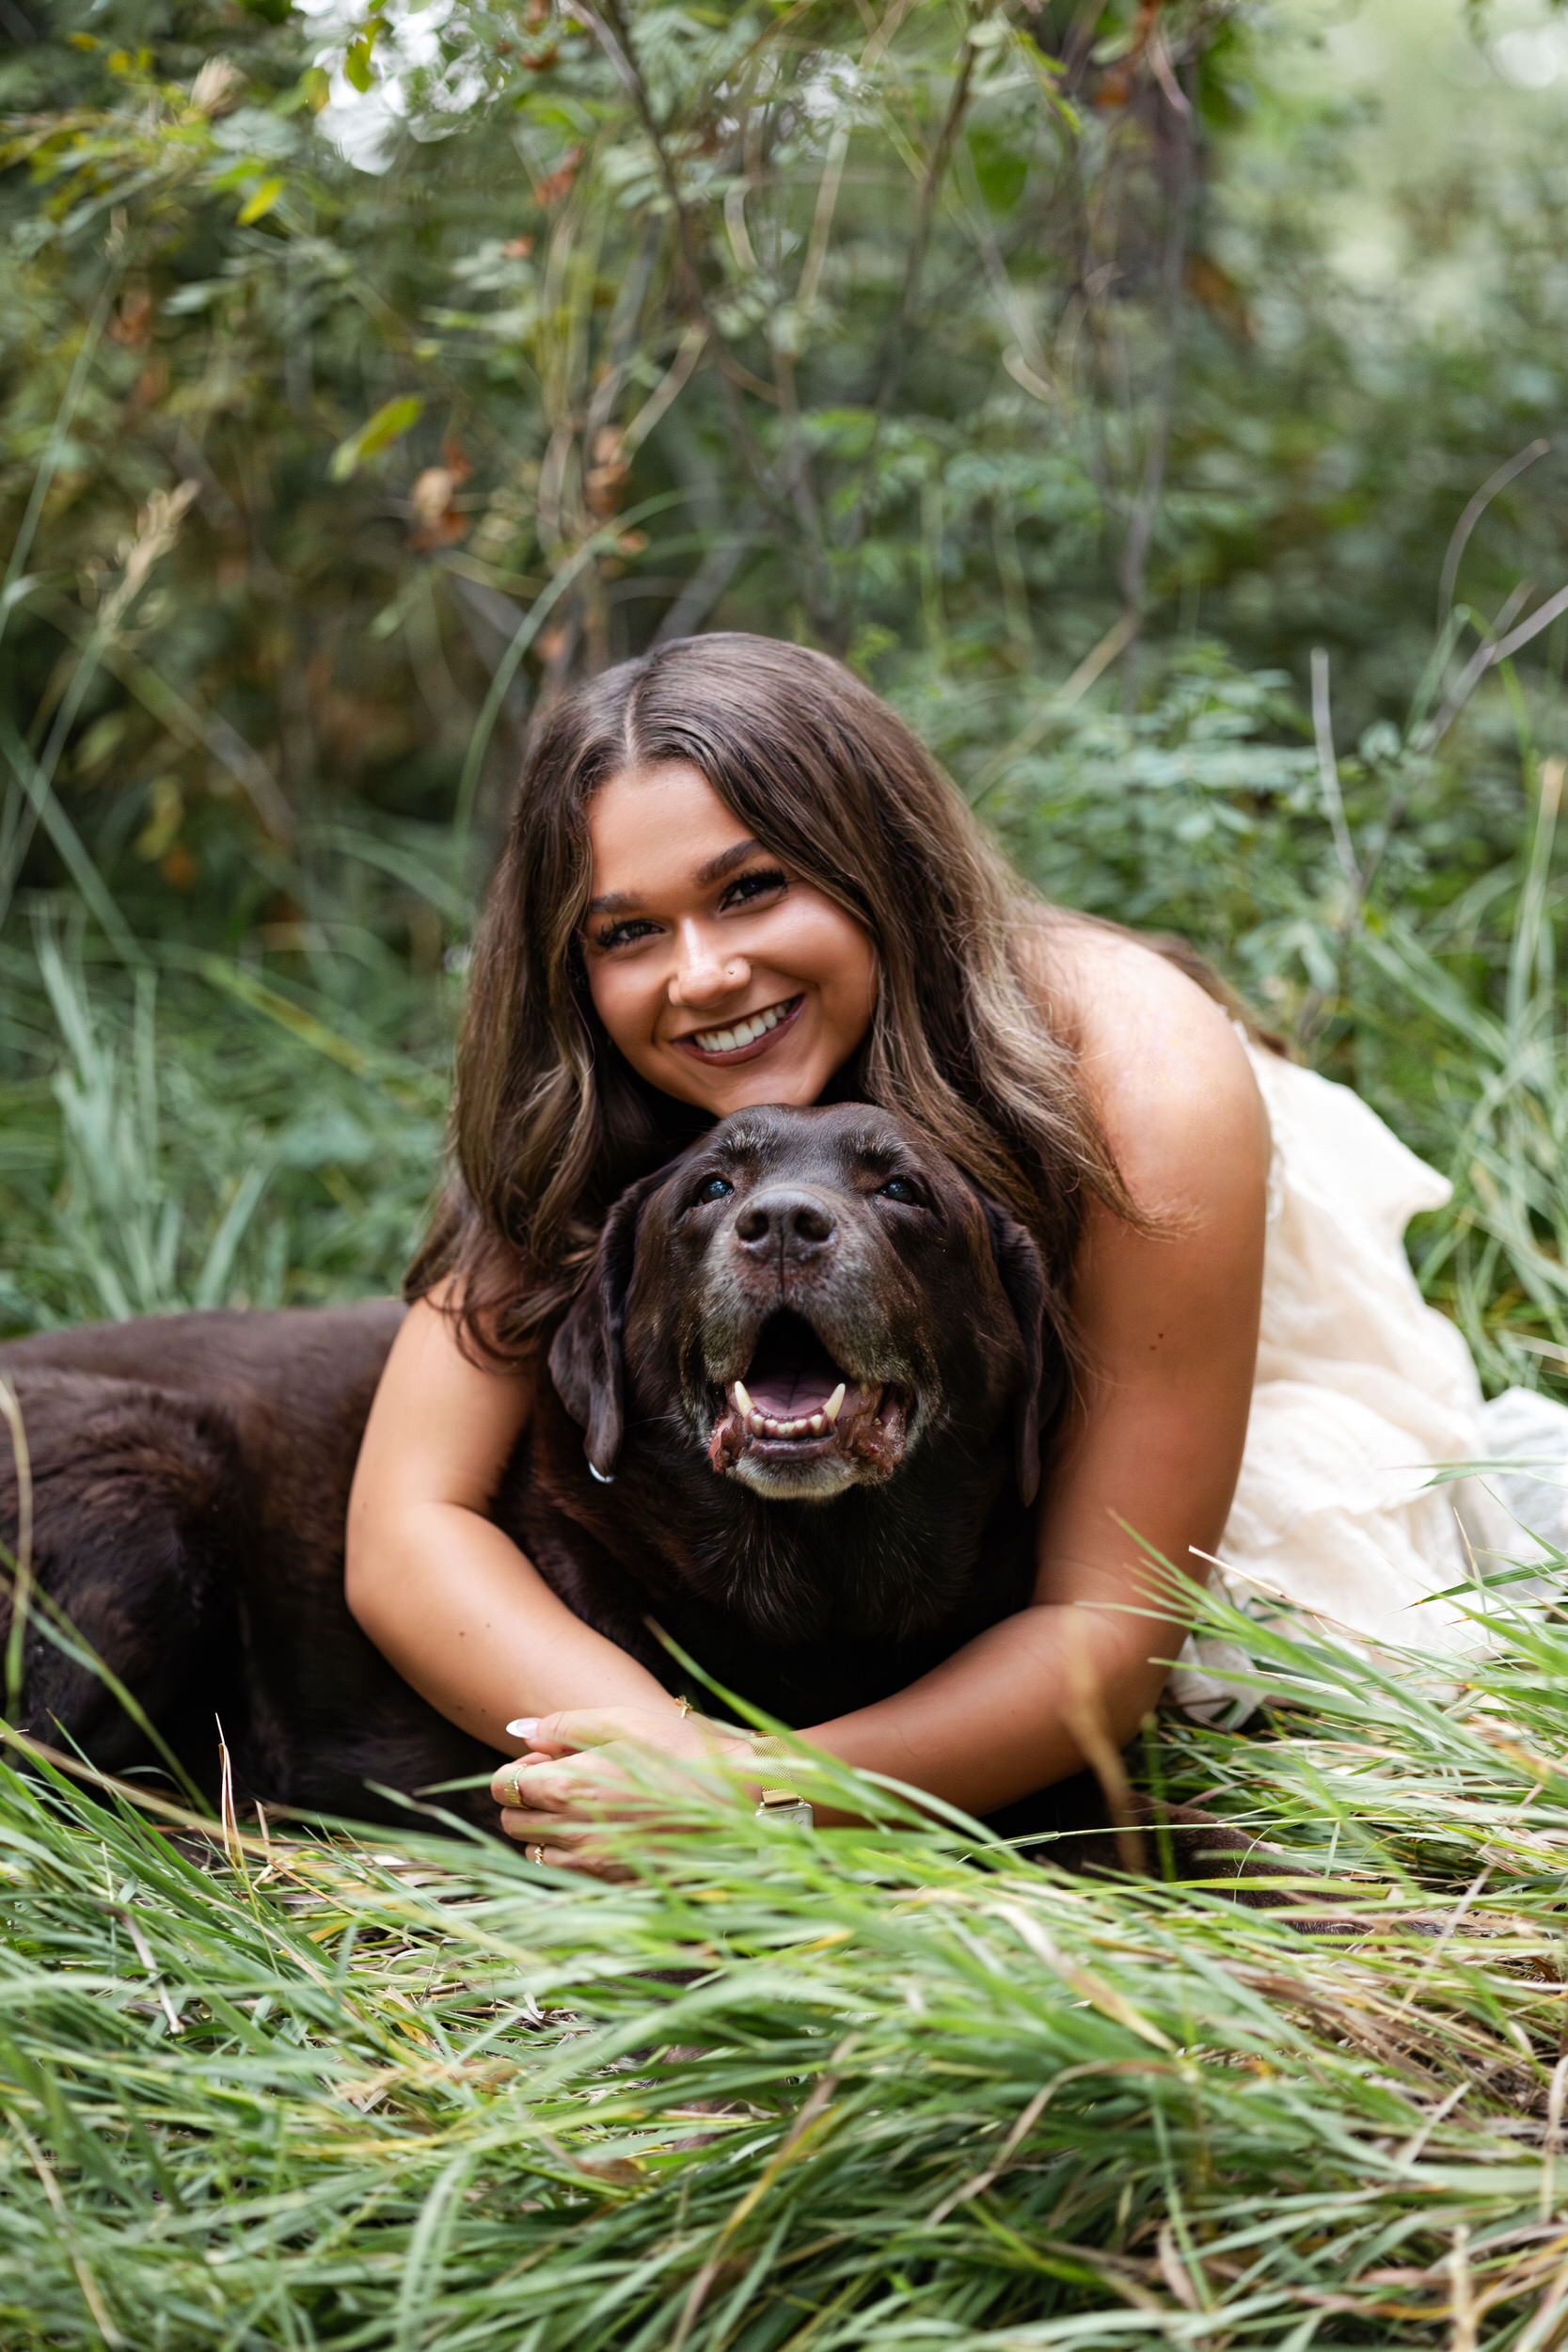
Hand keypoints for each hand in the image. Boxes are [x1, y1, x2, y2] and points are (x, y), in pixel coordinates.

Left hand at [490, 1706, 755, 1876]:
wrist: (738, 1801)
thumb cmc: (682, 1751)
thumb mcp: (623, 1722)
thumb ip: (564, 1725)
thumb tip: (519, 1731)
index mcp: (569, 1786)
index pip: (503, 1786)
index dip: (519, 1769)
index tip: (547, 1760)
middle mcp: (573, 1832)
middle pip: (512, 1822)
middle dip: (527, 1800)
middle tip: (564, 1780)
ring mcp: (594, 1864)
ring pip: (536, 1854)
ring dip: (546, 1831)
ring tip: (584, 1807)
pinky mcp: (615, 1884)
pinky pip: (568, 1876)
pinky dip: (572, 1856)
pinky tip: (604, 1833)